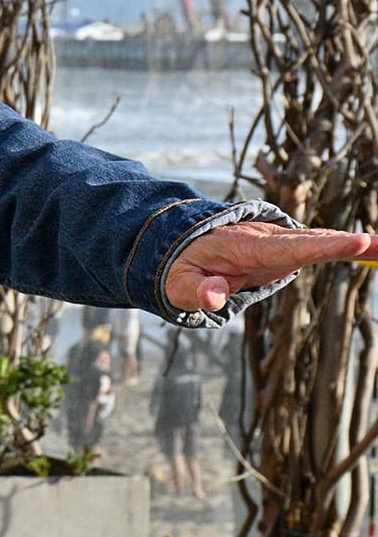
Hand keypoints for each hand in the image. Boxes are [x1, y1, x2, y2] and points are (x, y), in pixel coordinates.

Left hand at [165, 220, 375, 311]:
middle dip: (350, 243)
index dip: (325, 245)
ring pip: (322, 242)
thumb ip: (195, 291)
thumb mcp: (178, 284)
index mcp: (246, 246)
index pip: (291, 246)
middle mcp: (269, 239)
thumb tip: (213, 297)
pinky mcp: (287, 249)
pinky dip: (347, 248)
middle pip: (316, 241)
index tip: (358, 241)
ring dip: (356, 244)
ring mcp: (280, 242)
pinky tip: (374, 251)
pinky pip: (321, 247)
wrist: (183, 246)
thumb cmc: (182, 267)